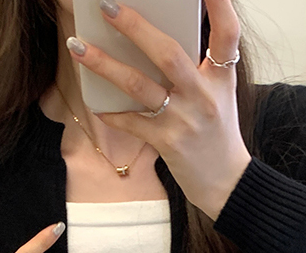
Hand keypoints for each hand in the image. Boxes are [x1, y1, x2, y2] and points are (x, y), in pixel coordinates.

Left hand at [66, 0, 251, 219]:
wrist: (225, 182)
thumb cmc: (217, 133)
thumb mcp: (219, 94)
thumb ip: (198, 67)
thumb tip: (155, 39)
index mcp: (221, 77)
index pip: (227, 33)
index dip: (220, 5)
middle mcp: (203, 95)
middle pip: (167, 54)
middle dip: (135, 27)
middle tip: (107, 7)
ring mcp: (184, 120)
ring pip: (139, 85)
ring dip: (105, 65)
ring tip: (79, 47)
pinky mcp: (167, 142)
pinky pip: (132, 122)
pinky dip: (112, 113)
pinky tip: (96, 105)